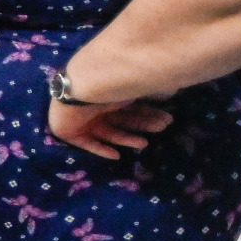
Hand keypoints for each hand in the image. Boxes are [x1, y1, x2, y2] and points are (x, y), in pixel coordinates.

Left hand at [49, 96, 172, 158]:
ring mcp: (82, 119)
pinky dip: (101, 149)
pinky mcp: (69, 132)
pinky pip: (87, 144)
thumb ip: (148, 91)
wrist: (78, 89)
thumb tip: (171, 90)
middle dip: (143, 124)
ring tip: (144, 143)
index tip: (167, 120)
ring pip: (108, 132)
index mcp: (106, 93)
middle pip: (122, 119)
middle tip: (162, 127)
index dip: (148, 114)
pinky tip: (116, 155)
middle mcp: (95, 107)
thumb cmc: (106, 85)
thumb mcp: (132, 87)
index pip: (130, 107)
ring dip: (126, 138)